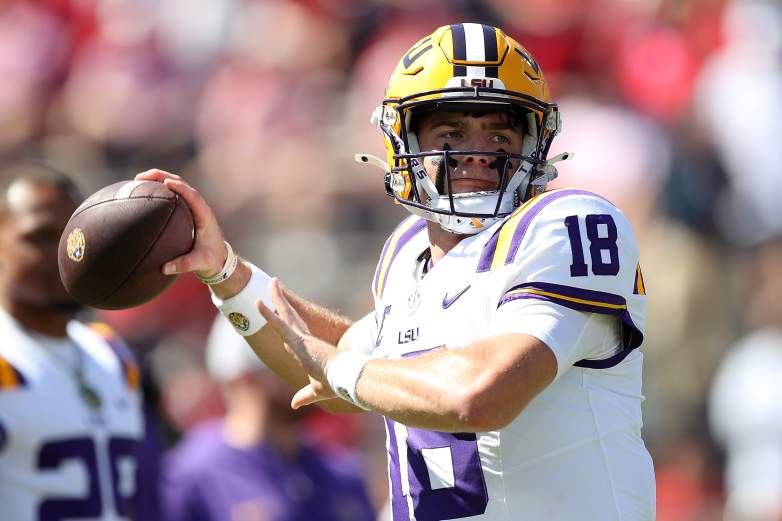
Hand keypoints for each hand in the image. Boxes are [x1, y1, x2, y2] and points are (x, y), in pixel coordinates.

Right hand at [134, 169, 226, 278]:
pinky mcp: (187, 210)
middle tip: (141, 177)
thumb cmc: (211, 260)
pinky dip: (160, 188)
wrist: (220, 259)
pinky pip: (173, 194)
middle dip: (162, 177)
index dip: (180, 187)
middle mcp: (199, 207)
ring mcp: (193, 207)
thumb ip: (184, 265)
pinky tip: (144, 191)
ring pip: (176, 186)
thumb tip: (165, 268)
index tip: (166, 183)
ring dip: (159, 179)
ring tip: (138, 180)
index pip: (193, 196)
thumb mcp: (200, 263)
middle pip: (182, 184)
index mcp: (204, 215)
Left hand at [256, 278, 337, 407]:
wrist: (345, 379)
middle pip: (289, 317)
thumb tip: (294, 405)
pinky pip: (279, 324)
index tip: (280, 310)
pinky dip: (267, 314)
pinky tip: (258, 303)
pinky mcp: (298, 340)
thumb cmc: (335, 384)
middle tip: (275, 286)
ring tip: (271, 282)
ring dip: (276, 298)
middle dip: (281, 302)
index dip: (287, 321)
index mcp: (309, 350)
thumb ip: (304, 396)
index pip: (294, 332)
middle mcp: (304, 341)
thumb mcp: (316, 391)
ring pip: (284, 315)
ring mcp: (301, 339)